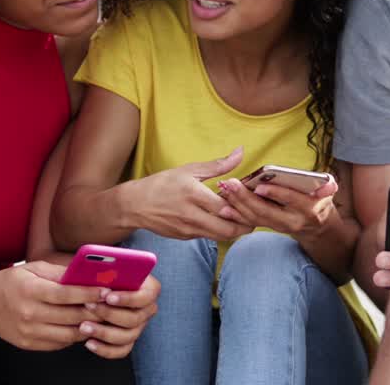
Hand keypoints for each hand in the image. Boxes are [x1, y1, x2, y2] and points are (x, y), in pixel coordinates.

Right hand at [0, 261, 108, 350]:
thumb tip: (87, 276)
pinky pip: (59, 344)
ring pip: (68, 334)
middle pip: (71, 316)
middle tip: (110, 306)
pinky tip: (81, 326)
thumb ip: (60, 274)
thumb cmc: (12, 282)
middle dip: (95, 312)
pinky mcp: (29, 344)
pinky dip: (73, 336)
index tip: (106, 291)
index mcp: (31, 291)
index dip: (89, 293)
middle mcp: (29, 314)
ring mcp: (28, 332)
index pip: (66, 294)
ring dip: (87, 327)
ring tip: (100, 318)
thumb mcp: (34, 269)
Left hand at [78, 274, 160, 357]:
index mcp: (149, 288)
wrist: (98, 287)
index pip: (145, 296)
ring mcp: (139, 327)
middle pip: (134, 318)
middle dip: (109, 314)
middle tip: (88, 307)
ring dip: (103, 332)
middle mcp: (147, 309)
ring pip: (127, 336)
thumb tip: (96, 271)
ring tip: (83, 326)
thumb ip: (106, 268)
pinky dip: (104, 349)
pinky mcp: (128, 341)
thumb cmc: (103, 273)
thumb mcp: (106, 266)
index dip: (127, 298)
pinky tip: (88, 343)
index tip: (107, 296)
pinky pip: (121, 350)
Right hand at [129, 147, 253, 240]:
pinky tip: (224, 220)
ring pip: (221, 236)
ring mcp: (188, 229)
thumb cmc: (162, 184)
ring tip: (242, 217)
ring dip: (234, 229)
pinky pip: (209, 236)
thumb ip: (218, 165)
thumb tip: (240, 152)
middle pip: (228, 229)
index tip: (251, 199)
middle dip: (245, 225)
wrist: (135, 205)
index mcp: (193, 194)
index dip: (242, 205)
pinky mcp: (186, 237)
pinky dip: (220, 230)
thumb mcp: (189, 170)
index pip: (226, 207)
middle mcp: (191, 215)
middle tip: (254, 214)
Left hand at [216, 177, 338, 239]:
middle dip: (246, 198)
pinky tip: (224, 206)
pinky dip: (237, 214)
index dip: (275, 194)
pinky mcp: (270, 227)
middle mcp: (293, 221)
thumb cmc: (320, 201)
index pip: (290, 200)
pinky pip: (252, 222)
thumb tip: (328, 184)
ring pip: (256, 218)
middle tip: (231, 184)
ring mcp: (280, 226)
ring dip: (237, 205)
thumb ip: (328, 187)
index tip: (258, 186)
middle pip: (266, 211)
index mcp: (309, 209)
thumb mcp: (328, 193)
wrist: (318, 228)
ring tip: (224, 189)